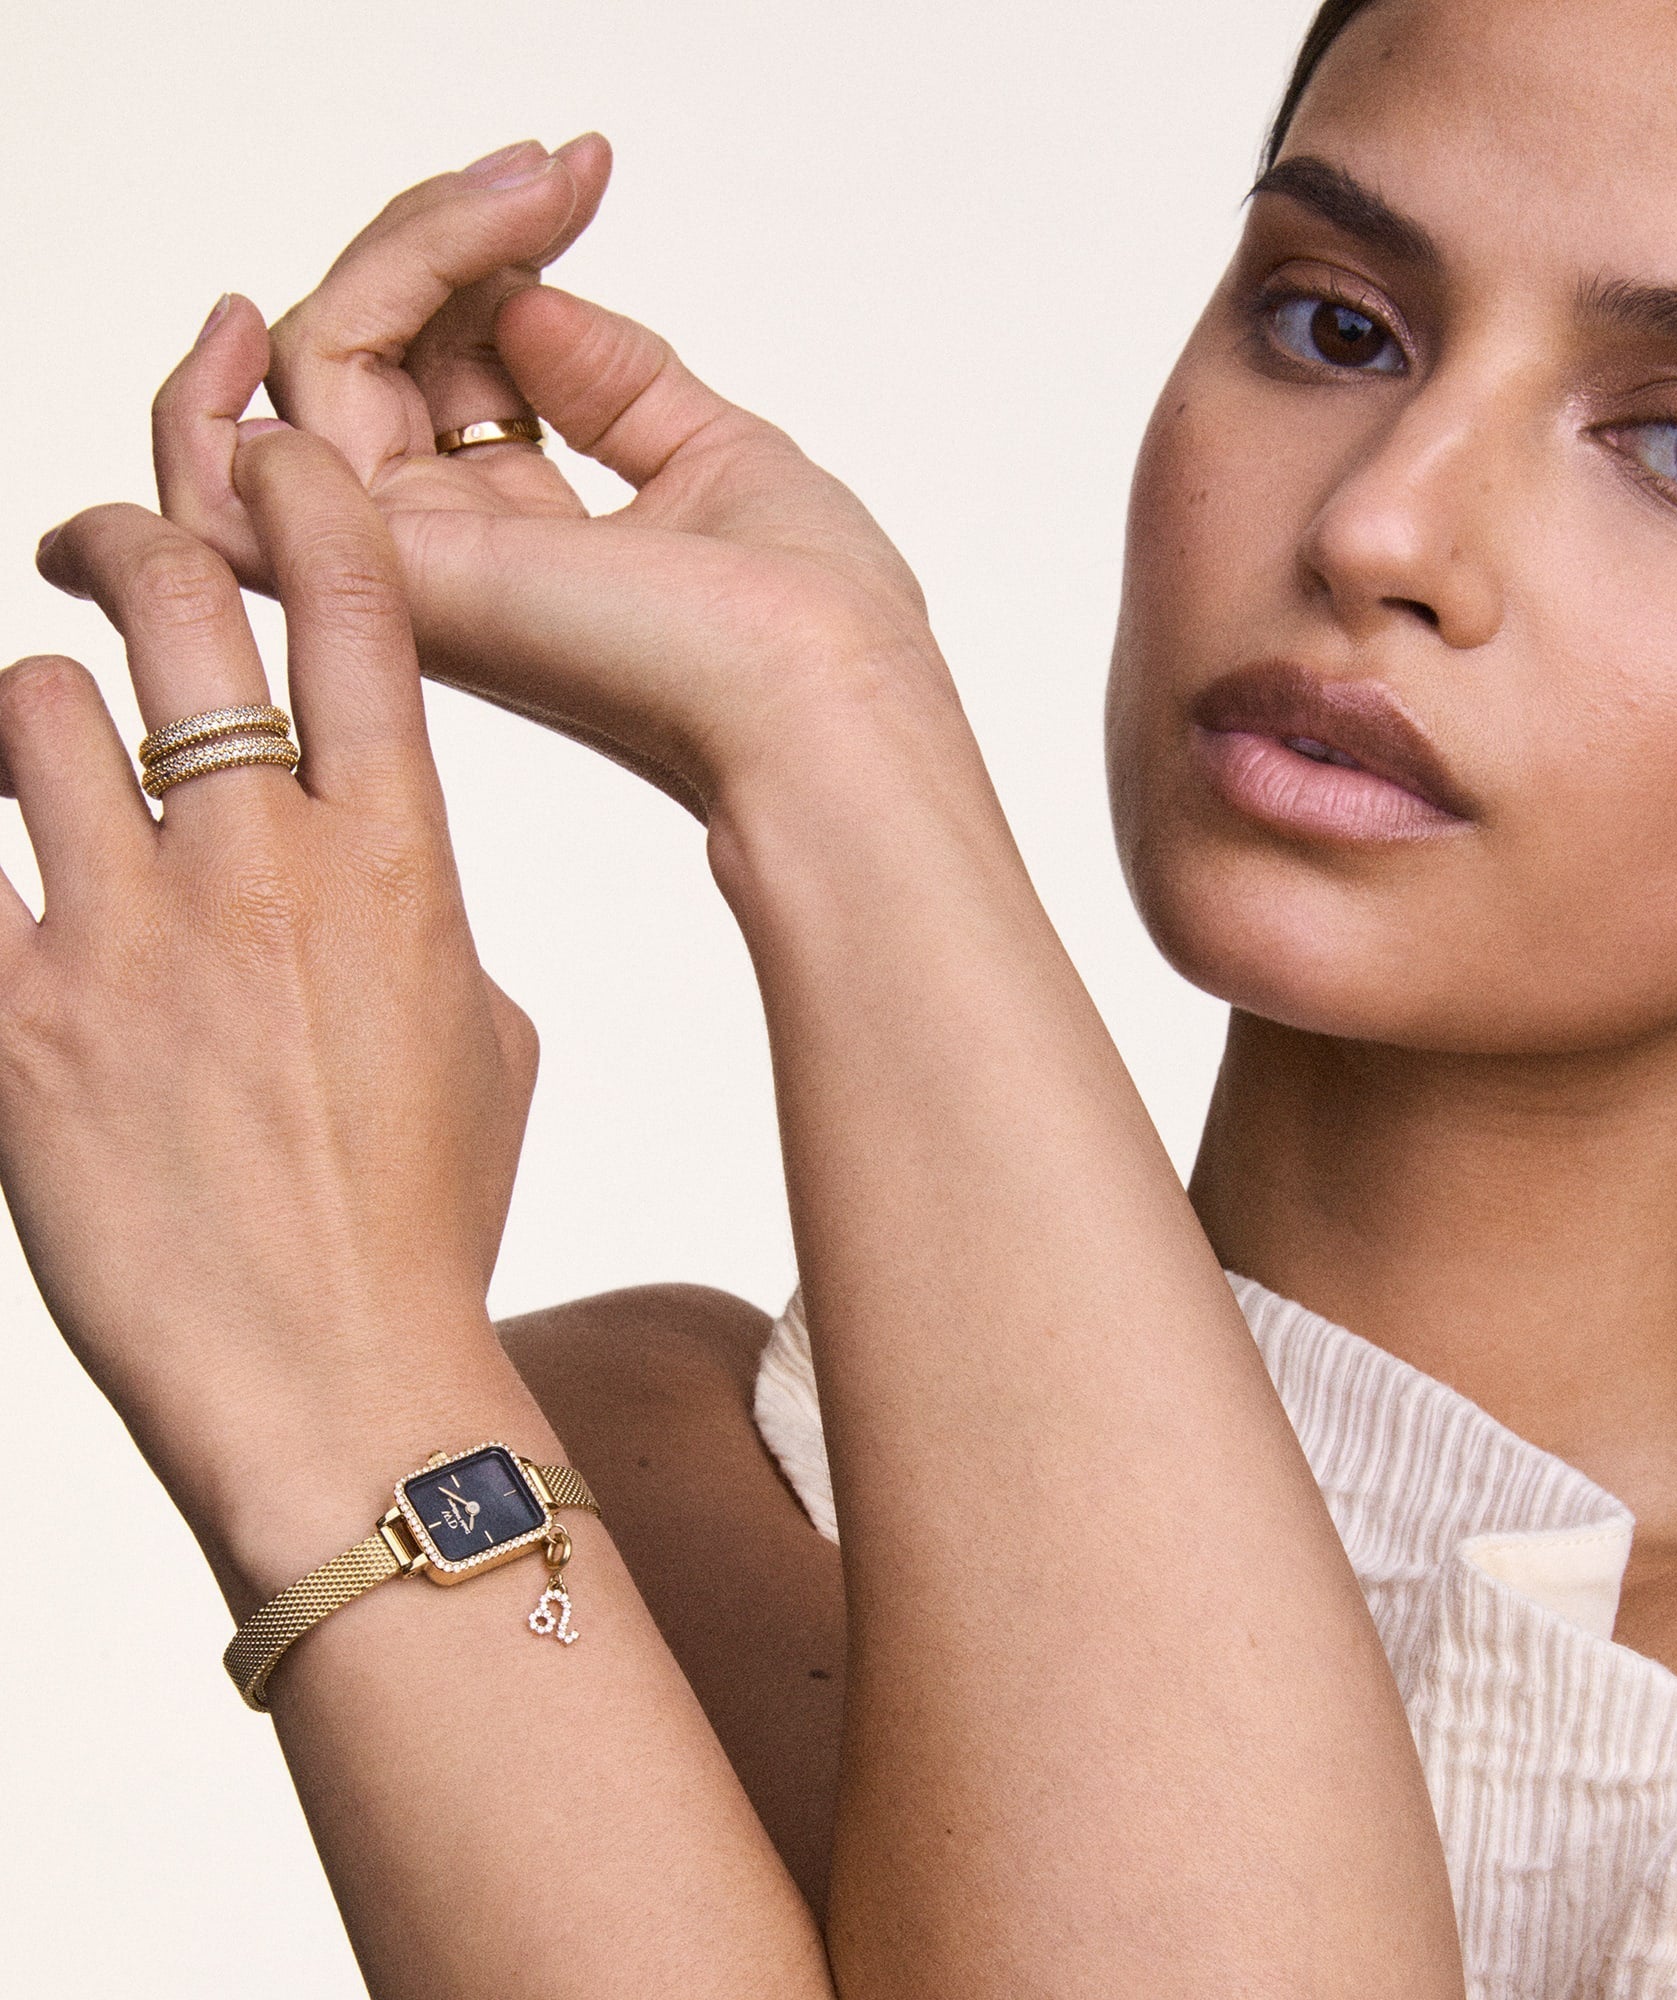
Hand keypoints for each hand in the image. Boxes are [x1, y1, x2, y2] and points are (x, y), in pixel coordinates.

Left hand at [10, 432, 537, 1597]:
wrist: (339, 1378)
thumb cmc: (428, 1216)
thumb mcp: (488, 1040)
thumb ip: (422, 915)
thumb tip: (360, 869)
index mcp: (399, 865)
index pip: (356, 610)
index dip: (305, 497)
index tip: (271, 462)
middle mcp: (260, 872)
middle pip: (177, 607)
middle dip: (131, 538)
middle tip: (107, 548)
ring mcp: (124, 943)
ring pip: (30, 708)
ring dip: (39, 706)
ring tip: (49, 754)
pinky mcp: (11, 1028)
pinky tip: (9, 863)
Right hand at [152, 137, 952, 819]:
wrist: (825, 698)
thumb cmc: (811, 621)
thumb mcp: (714, 455)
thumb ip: (615, 381)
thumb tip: (526, 299)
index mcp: (533, 545)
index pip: (446, 374)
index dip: (491, 263)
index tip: (580, 186)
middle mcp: (459, 559)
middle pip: (372, 356)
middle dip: (449, 237)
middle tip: (554, 179)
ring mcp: (412, 565)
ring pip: (319, 362)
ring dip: (412, 247)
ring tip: (523, 200)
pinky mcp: (389, 564)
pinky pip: (272, 419)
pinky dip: (334, 304)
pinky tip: (418, 249)